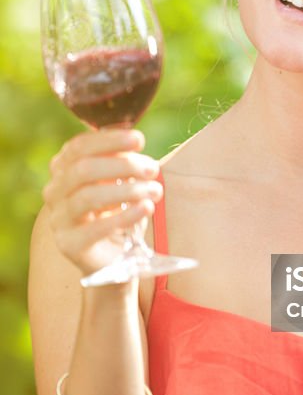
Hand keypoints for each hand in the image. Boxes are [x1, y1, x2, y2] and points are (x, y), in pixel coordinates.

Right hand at [42, 128, 162, 276]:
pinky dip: (124, 216)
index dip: (108, 140)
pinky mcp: (69, 244)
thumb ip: (122, 160)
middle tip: (153, 169)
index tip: (138, 140)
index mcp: (63, 169)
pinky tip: (146, 208)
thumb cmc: (119, 211)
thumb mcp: (121, 181)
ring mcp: (59, 219)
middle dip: (122, 165)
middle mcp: (55, 191)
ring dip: (127, 190)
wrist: (114, 255)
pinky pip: (95, 228)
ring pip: (88, 196)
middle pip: (83, 169)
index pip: (78, 147)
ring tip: (156, 191)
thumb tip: (132, 138)